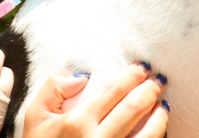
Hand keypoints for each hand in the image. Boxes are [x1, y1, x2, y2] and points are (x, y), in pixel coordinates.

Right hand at [23, 63, 168, 137]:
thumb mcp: (35, 116)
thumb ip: (53, 89)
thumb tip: (83, 77)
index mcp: (77, 122)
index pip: (112, 92)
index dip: (130, 77)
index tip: (141, 68)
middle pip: (133, 109)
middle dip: (150, 90)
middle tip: (159, 79)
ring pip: (147, 134)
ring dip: (159, 116)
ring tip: (163, 103)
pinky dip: (156, 136)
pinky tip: (158, 127)